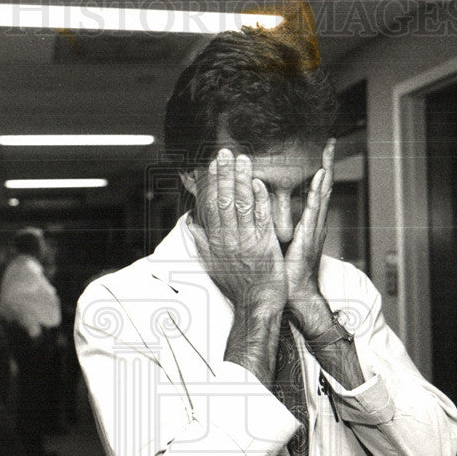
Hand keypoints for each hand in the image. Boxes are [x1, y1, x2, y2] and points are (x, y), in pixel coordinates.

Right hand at [188, 148, 285, 312]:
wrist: (256, 303)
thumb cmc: (237, 285)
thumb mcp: (212, 263)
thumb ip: (201, 241)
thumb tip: (192, 223)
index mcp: (215, 241)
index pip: (210, 205)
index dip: (211, 183)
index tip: (212, 165)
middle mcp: (228, 239)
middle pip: (223, 200)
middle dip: (224, 174)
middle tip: (225, 152)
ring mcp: (247, 241)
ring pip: (242, 205)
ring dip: (241, 180)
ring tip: (243, 159)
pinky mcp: (265, 245)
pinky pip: (261, 218)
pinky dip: (260, 200)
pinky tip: (259, 183)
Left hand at [285, 139, 334, 313]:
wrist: (293, 293)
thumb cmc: (283, 271)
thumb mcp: (275, 241)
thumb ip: (271, 224)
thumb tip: (259, 210)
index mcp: (306, 223)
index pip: (311, 190)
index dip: (314, 171)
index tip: (317, 151)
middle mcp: (314, 222)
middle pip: (321, 187)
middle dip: (326, 164)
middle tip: (329, 142)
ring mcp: (315, 228)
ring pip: (322, 194)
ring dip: (325, 171)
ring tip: (328, 151)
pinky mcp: (310, 236)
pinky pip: (315, 210)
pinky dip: (319, 192)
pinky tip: (321, 177)